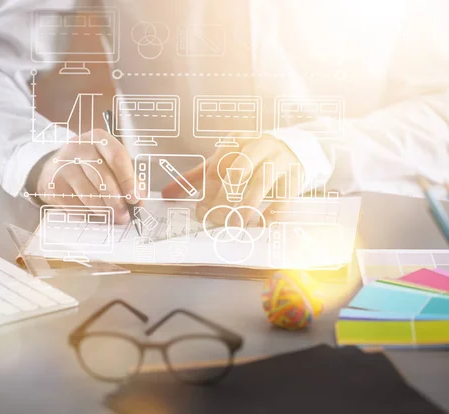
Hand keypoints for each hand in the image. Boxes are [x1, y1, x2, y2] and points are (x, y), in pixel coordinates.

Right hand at [32, 129, 144, 223]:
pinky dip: (88, 213)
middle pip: (102, 176)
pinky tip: (94, 213)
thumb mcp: (111, 164)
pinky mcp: (54, 184)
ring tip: (112, 217)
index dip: (128, 180)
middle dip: (116, 200)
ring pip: (88, 193)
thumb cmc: (92, 167)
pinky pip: (75, 204)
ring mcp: (63, 165)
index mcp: (99, 138)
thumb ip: (128, 178)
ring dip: (103, 210)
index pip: (117, 156)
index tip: (135, 198)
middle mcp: (79, 147)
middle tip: (124, 216)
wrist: (56, 168)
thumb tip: (139, 198)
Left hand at [161, 135, 302, 224]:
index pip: (217, 165)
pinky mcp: (296, 173)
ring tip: (236, 224)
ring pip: (261, 181)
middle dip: (225, 198)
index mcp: (236, 140)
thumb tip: (166, 194)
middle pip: (237, 172)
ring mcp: (279, 158)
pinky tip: (262, 224)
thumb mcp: (224, 161)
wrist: (295, 147)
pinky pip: (285, 194)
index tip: (200, 211)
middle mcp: (258, 145)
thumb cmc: (251, 158)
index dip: (207, 191)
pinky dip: (273, 211)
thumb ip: (196, 177)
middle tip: (216, 220)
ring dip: (247, 205)